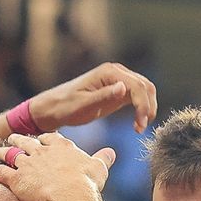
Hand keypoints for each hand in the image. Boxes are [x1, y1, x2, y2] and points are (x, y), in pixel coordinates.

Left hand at [0, 133, 114, 200]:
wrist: (69, 195)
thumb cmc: (86, 183)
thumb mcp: (99, 168)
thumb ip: (103, 159)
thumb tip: (112, 153)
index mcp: (62, 146)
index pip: (51, 138)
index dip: (45, 138)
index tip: (42, 139)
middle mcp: (42, 152)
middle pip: (28, 142)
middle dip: (20, 139)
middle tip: (14, 137)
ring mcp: (27, 164)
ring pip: (11, 154)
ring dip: (3, 151)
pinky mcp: (16, 179)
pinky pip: (1, 172)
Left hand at [29, 62, 157, 133]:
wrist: (53, 108)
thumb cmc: (64, 107)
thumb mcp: (83, 105)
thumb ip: (103, 97)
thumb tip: (124, 87)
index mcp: (109, 72)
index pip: (137, 85)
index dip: (143, 105)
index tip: (140, 124)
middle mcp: (116, 72)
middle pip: (145, 86)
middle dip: (147, 107)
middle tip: (141, 129)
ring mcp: (118, 80)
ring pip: (144, 91)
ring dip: (147, 109)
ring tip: (139, 128)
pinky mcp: (118, 91)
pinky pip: (137, 98)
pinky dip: (141, 110)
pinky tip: (136, 125)